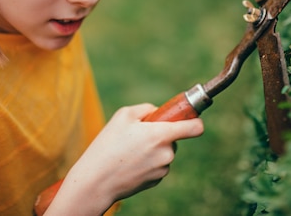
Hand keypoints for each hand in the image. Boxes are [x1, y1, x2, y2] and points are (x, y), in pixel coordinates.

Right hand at [45, 103, 203, 215]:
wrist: (95, 181)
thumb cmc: (108, 145)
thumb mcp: (124, 115)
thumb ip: (148, 108)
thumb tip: (159, 112)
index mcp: (162, 134)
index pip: (195, 128)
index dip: (195, 120)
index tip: (190, 118)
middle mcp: (167, 153)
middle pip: (174, 139)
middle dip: (161, 135)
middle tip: (139, 135)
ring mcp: (163, 169)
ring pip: (165, 152)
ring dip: (153, 149)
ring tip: (129, 151)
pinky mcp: (156, 181)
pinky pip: (158, 165)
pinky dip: (148, 162)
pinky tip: (130, 163)